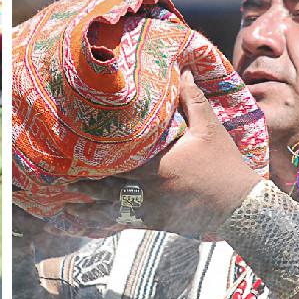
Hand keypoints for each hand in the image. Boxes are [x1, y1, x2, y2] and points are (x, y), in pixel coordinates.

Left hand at [68, 71, 259, 236]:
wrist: (238, 206)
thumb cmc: (225, 165)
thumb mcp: (211, 129)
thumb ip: (194, 101)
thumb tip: (184, 72)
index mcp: (157, 164)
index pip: (118, 162)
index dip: (93, 161)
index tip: (72, 157)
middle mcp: (148, 189)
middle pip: (107, 187)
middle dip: (84, 185)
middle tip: (59, 182)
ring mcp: (151, 209)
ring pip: (113, 210)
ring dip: (90, 210)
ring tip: (67, 210)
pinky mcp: (157, 222)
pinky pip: (126, 223)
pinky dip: (108, 224)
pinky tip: (94, 226)